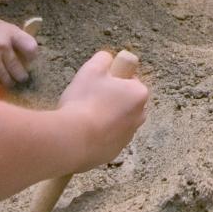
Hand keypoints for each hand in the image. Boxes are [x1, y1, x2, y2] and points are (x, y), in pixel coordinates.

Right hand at [0, 14, 38, 87]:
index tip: (28, 61)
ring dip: (8, 82)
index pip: (32, 48)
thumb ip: (13, 38)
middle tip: (19, 78)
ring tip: (8, 81)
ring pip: (7, 79)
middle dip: (20, 76)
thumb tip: (24, 53)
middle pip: (20, 69)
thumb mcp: (1, 26)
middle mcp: (4, 46)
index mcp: (11, 33)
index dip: (32, 57)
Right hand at [57, 50, 148, 171]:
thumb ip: (103, 58)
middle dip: (112, 100)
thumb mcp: (92, 69)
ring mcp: (127, 137)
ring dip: (105, 118)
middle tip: (90, 99)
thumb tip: (107, 59)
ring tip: (83, 117)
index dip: (114, 81)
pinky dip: (98, 135)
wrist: (72, 140)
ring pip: (118, 122)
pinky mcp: (114, 153)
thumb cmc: (85, 100)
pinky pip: (108, 139)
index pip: (131, 82)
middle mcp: (139, 117)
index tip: (98, 85)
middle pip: (126, 103)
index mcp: (139, 94)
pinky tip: (82, 132)